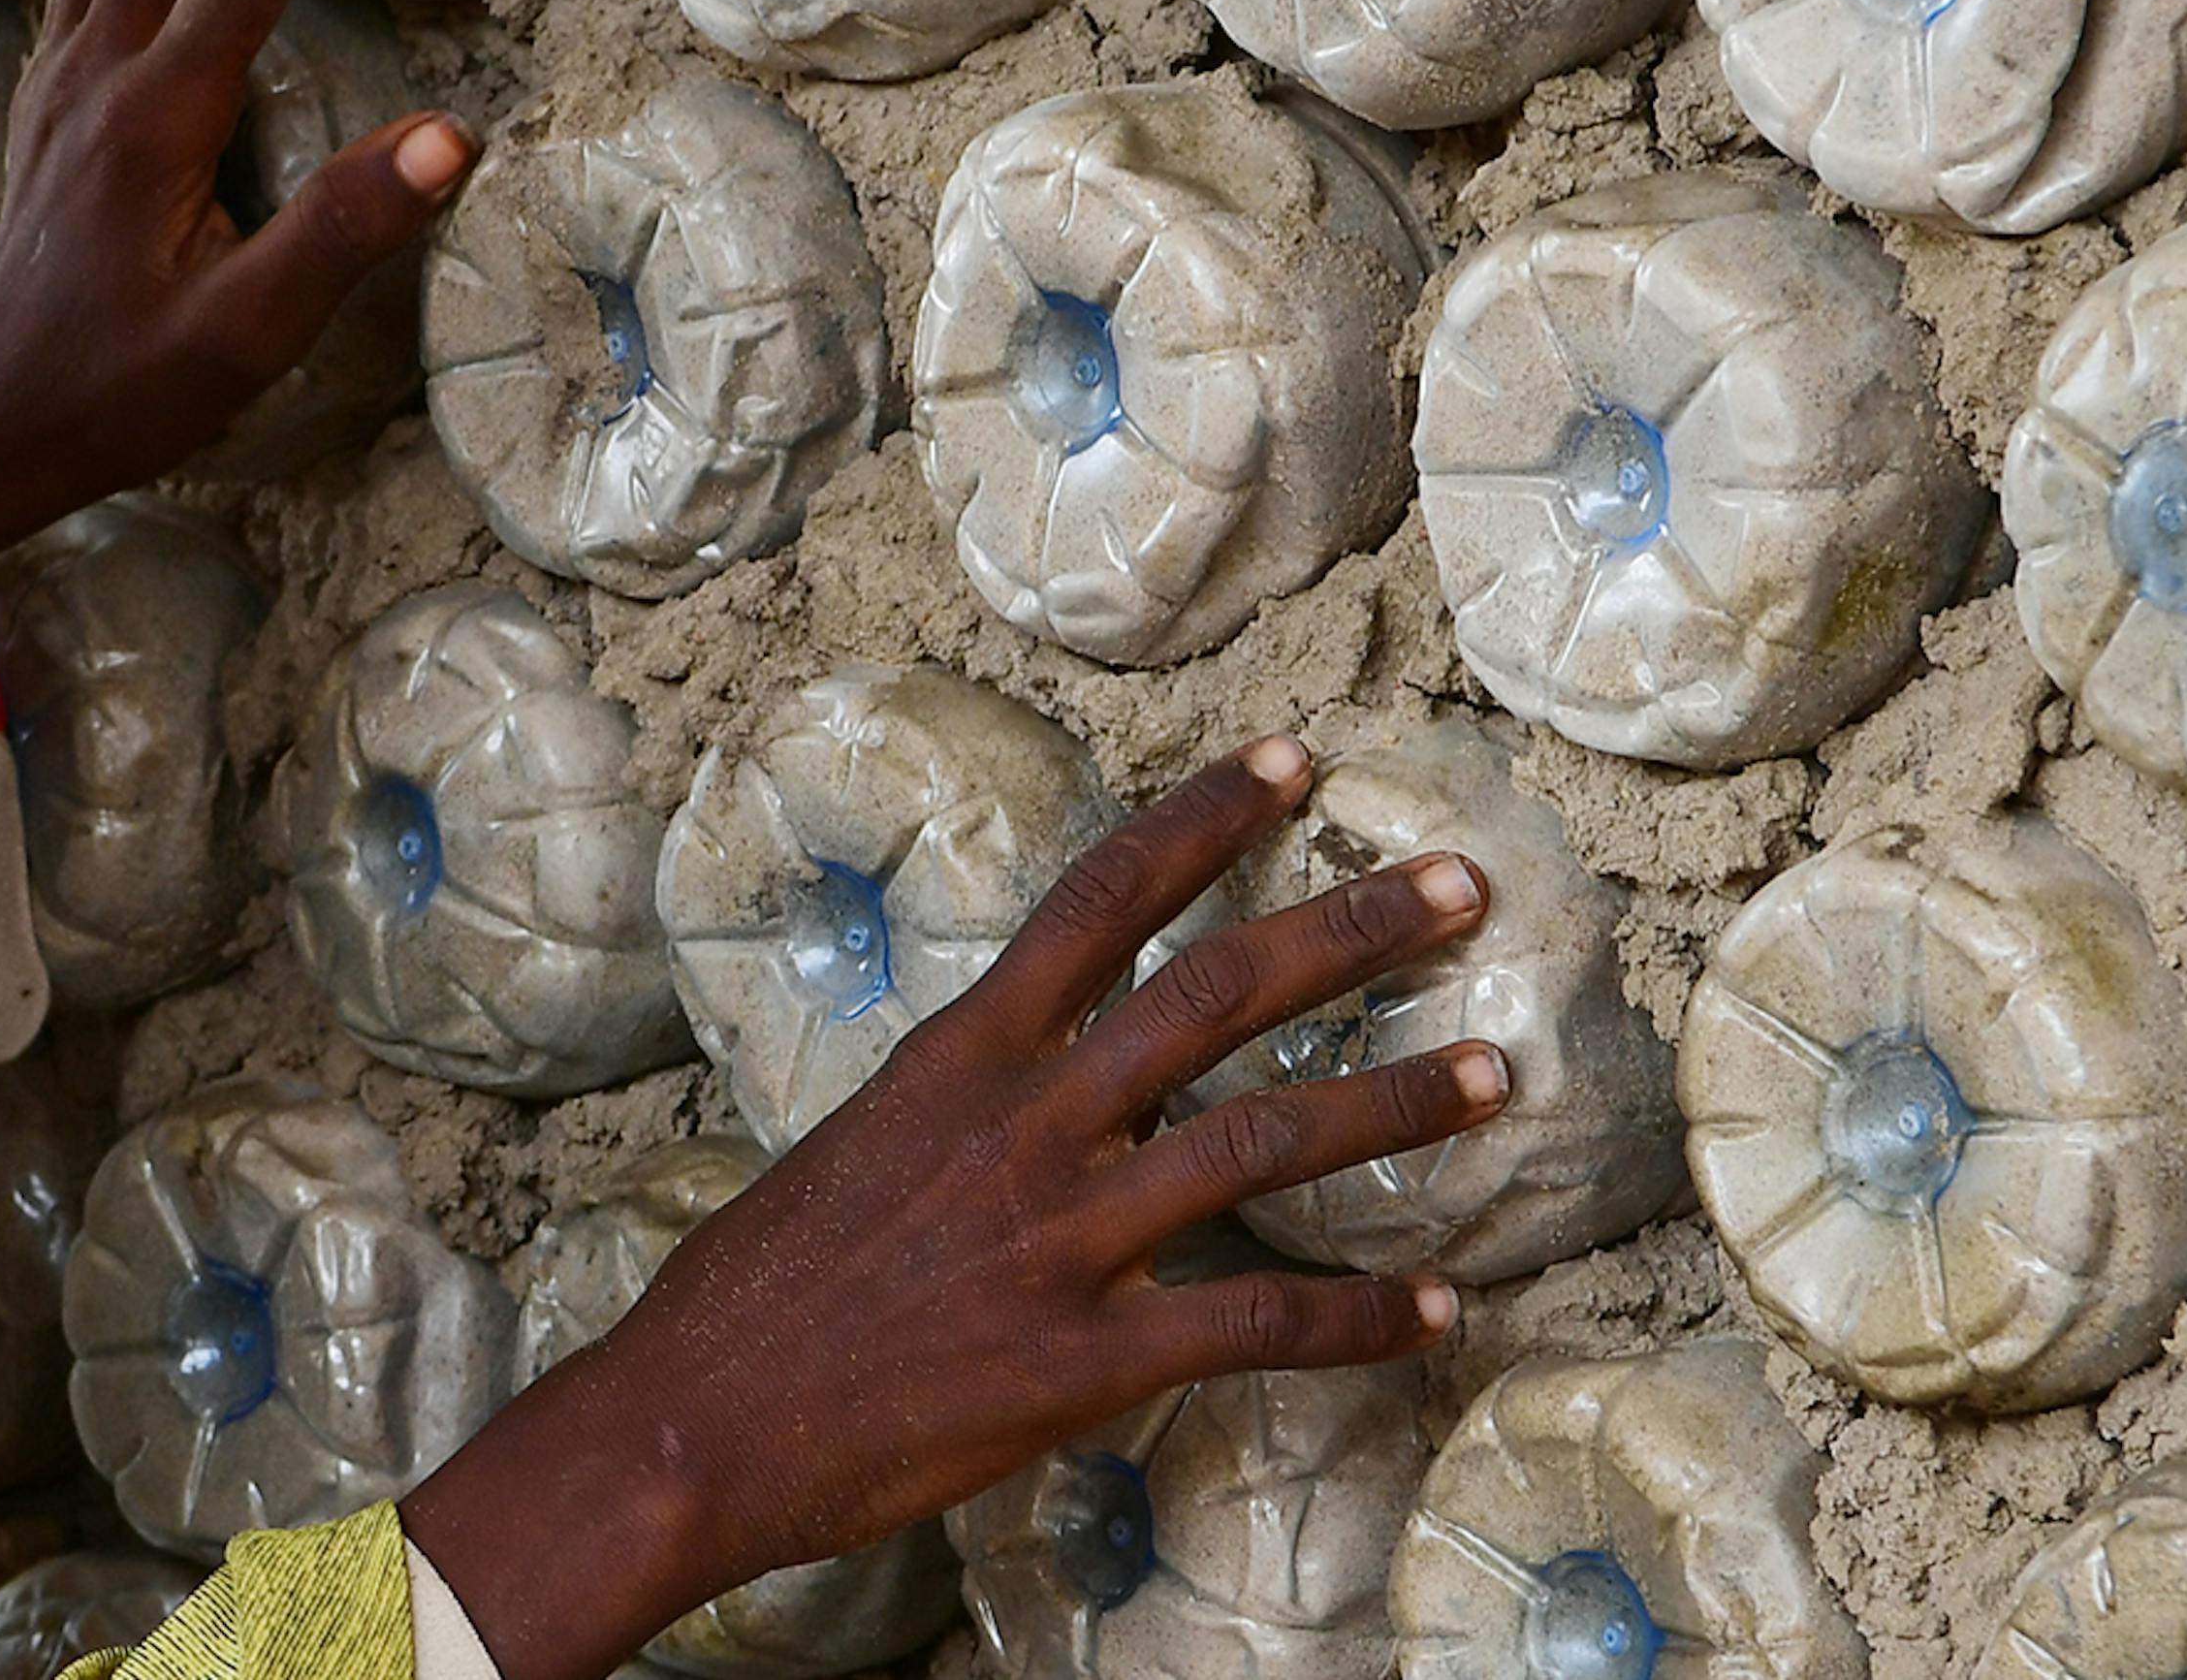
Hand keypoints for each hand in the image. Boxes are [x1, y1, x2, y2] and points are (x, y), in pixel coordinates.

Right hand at [399, 745, 1510, 1677]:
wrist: (693, 1423)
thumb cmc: (758, 1300)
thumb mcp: (854, 1153)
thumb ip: (958, 1116)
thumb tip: (1020, 1099)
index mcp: (961, 1059)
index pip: (1098, 899)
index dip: (1204, 820)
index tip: (1292, 763)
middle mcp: (1026, 1124)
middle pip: (1217, 990)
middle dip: (1351, 930)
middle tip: (1463, 891)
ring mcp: (1063, 1237)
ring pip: (1266, 1137)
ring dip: (1395, 1103)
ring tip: (1493, 1078)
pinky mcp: (1088, 1356)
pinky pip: (1257, 1321)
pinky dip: (1359, 1320)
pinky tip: (1435, 1313)